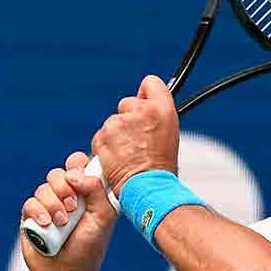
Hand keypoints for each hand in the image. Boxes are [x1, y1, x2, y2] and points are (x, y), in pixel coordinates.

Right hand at [19, 151, 117, 270]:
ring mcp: (47, 205)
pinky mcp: (31, 217)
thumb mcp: (103, 217)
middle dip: (65, 188)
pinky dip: (38, 212)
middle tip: (73, 207)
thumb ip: (97, 190)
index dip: (77, 165)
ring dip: (54, 204)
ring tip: (62, 222)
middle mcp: (65, 196)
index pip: (78, 164)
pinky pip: (30, 203)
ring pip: (43, 188)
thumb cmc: (90, 246)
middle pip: (58, 173)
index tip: (79, 180)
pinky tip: (46, 223)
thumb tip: (76, 175)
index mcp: (85, 192)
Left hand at [92, 75, 179, 196]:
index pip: (151, 83)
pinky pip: (101, 136)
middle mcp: (140, 111)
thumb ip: (157, 115)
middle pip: (127, 103)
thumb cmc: (161, 166)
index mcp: (162, 109)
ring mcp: (119, 123)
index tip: (144, 104)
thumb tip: (145, 106)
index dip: (145, 95)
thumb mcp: (169, 134)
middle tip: (137, 140)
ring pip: (113, 122)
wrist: (148, 187)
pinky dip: (106, 146)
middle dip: (128, 119)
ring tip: (128, 153)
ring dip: (117, 135)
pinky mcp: (103, 136)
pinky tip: (118, 158)